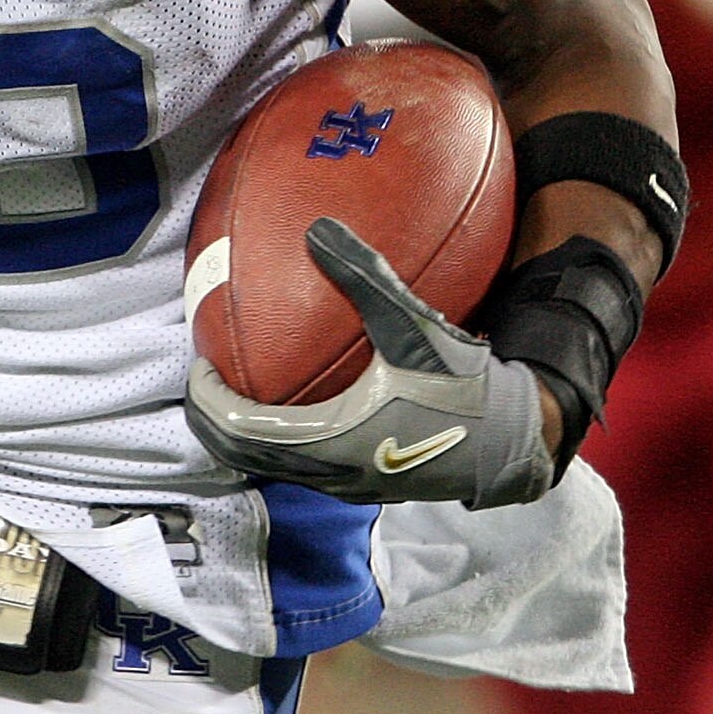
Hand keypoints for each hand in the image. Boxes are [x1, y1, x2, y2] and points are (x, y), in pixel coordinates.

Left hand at [184, 219, 556, 508]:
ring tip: (234, 389)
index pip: (241, 431)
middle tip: (204, 377)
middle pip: (243, 458)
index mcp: (332, 442)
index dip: (209, 401)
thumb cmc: (465, 388)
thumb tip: (319, 229)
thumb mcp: (415, 328)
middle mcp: (331, 473)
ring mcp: (347, 485)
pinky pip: (299, 467)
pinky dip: (275, 440)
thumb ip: (366, 278)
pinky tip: (288, 404)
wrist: (514, 439)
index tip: (198, 365)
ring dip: (242, 434)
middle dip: (213, 420)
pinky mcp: (364, 483)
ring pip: (271, 467)